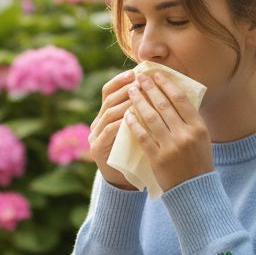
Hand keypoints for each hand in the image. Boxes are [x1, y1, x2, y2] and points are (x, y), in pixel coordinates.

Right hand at [89, 69, 138, 189]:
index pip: (108, 91)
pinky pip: (109, 131)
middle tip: (141, 83)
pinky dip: (122, 122)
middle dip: (126, 89)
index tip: (136, 73)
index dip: (120, 80)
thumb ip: (142, 112)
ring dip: (125, 103)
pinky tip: (134, 118)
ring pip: (108, 113)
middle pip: (108, 99)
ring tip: (141, 97)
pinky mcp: (98, 150)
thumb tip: (160, 88)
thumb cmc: (137, 153)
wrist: (126, 181)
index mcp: (105, 116)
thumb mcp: (138, 129)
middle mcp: (97, 123)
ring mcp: (95, 137)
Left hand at [123, 72, 213, 190]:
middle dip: (150, 88)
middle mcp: (186, 135)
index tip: (156, 75)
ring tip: (132, 91)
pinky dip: (134, 124)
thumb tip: (176, 96)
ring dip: (140, 101)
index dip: (167, 84)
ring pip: (151, 118)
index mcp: (199, 127)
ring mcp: (171, 147)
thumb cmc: (198, 161)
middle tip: (140, 77)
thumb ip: (190, 120)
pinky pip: (143, 136)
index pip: (181, 99)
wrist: (194, 190)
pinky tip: (128, 114)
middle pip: (164, 105)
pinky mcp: (158, 158)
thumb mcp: (202, 138)